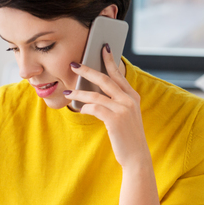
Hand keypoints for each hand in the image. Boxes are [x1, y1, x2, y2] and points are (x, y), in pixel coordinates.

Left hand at [64, 47, 149, 170]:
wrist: (136, 156)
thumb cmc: (127, 137)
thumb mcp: (126, 116)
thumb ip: (116, 102)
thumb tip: (94, 93)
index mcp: (133, 97)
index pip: (118, 75)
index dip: (110, 60)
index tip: (103, 48)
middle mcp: (129, 100)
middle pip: (105, 79)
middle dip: (88, 71)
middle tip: (74, 65)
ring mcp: (123, 109)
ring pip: (95, 95)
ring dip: (79, 93)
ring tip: (67, 92)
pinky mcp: (115, 119)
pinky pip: (94, 108)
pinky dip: (85, 107)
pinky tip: (79, 109)